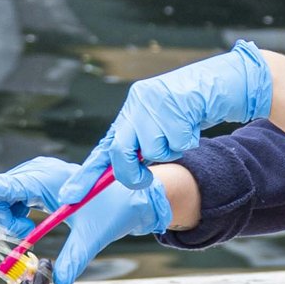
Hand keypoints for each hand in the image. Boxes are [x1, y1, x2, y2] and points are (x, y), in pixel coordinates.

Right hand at [0, 156, 171, 283]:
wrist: (128, 199)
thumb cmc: (113, 211)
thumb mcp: (93, 237)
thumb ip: (75, 258)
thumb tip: (61, 282)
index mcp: (48, 178)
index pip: (8, 185)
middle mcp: (36, 172)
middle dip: (1, 218)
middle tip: (22, 233)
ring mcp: (32, 177)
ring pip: (1, 199)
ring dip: (7, 219)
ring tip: (28, 230)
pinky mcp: (31, 184)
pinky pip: (8, 200)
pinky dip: (12, 217)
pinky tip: (27, 226)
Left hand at [63, 40, 271, 201]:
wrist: (215, 84)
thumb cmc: (184, 114)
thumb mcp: (155, 128)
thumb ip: (138, 148)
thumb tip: (125, 177)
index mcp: (127, 116)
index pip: (102, 150)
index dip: (85, 176)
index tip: (69, 198)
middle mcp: (135, 106)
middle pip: (120, 152)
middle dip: (133, 172)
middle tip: (145, 177)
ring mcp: (154, 104)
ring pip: (155, 151)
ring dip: (171, 151)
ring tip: (179, 131)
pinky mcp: (176, 103)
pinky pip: (179, 143)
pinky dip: (188, 141)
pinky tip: (192, 123)